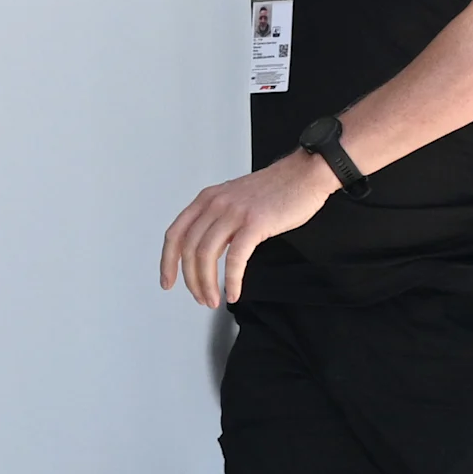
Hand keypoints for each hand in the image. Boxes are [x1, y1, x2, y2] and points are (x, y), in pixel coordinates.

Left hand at [159, 150, 332, 307]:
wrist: (305, 173)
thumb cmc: (276, 189)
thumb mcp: (234, 198)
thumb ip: (217, 219)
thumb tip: (206, 250)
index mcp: (207, 199)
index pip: (174, 234)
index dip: (167, 262)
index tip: (168, 281)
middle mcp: (215, 204)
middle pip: (189, 249)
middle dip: (191, 280)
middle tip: (200, 297)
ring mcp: (234, 212)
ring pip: (206, 255)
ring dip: (207, 284)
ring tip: (213, 299)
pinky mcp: (255, 223)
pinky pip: (235, 258)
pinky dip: (231, 280)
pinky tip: (234, 291)